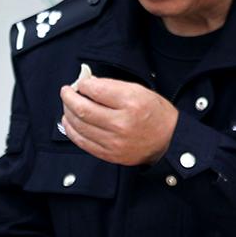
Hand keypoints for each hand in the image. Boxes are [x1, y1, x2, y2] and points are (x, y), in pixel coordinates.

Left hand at [59, 75, 177, 166]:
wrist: (169, 140)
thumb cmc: (155, 113)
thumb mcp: (139, 90)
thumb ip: (112, 86)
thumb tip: (87, 83)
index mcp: (131, 103)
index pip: (96, 90)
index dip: (83, 84)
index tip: (81, 82)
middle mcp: (121, 123)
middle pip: (83, 109)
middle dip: (69, 97)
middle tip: (66, 91)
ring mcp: (114, 141)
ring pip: (79, 126)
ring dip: (67, 113)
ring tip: (67, 106)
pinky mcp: (110, 154)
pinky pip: (82, 142)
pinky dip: (71, 130)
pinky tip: (70, 122)